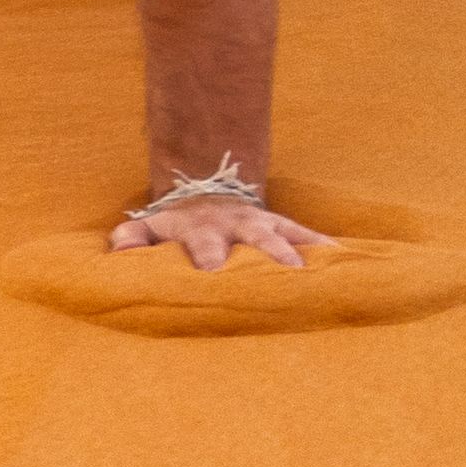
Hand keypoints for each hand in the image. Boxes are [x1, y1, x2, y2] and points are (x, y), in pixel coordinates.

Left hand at [106, 177, 321, 272]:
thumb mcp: (148, 225)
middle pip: (256, 240)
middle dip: (271, 256)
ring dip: (304, 252)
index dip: (209, 258)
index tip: (216, 274)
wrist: (206, 191)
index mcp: (202, 229)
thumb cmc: (175, 225)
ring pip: (287, 236)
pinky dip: (325, 248)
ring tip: (322, 272)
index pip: (205, 245)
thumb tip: (121, 252)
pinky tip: (344, 261)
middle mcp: (237, 225)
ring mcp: (264, 224)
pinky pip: (308, 235)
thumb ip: (131, 237)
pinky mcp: (283, 225)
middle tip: (288, 273)